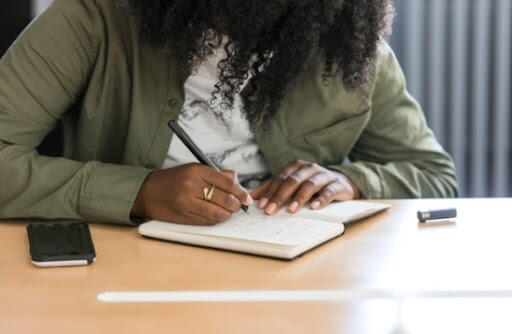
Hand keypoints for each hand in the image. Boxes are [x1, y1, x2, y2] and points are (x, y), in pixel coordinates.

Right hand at [131, 163, 252, 224]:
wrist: (147, 192)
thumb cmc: (173, 179)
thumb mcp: (193, 169)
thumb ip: (216, 174)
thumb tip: (236, 180)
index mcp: (196, 170)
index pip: (227, 182)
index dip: (240, 191)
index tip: (247, 197)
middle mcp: (191, 185)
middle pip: (225, 199)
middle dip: (236, 205)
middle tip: (240, 206)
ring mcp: (186, 202)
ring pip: (218, 213)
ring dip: (228, 214)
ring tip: (229, 212)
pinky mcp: (183, 216)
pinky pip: (207, 221)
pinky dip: (216, 220)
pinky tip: (218, 216)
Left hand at [251, 160, 359, 214]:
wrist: (342, 183)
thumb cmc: (313, 185)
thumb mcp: (293, 184)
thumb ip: (273, 188)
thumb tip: (251, 196)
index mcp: (296, 167)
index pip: (280, 178)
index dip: (270, 191)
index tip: (261, 205)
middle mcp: (309, 168)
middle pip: (292, 181)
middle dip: (280, 196)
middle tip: (271, 210)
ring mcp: (324, 175)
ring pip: (309, 185)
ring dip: (299, 198)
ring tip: (290, 210)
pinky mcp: (337, 184)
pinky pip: (328, 191)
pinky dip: (321, 199)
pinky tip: (314, 207)